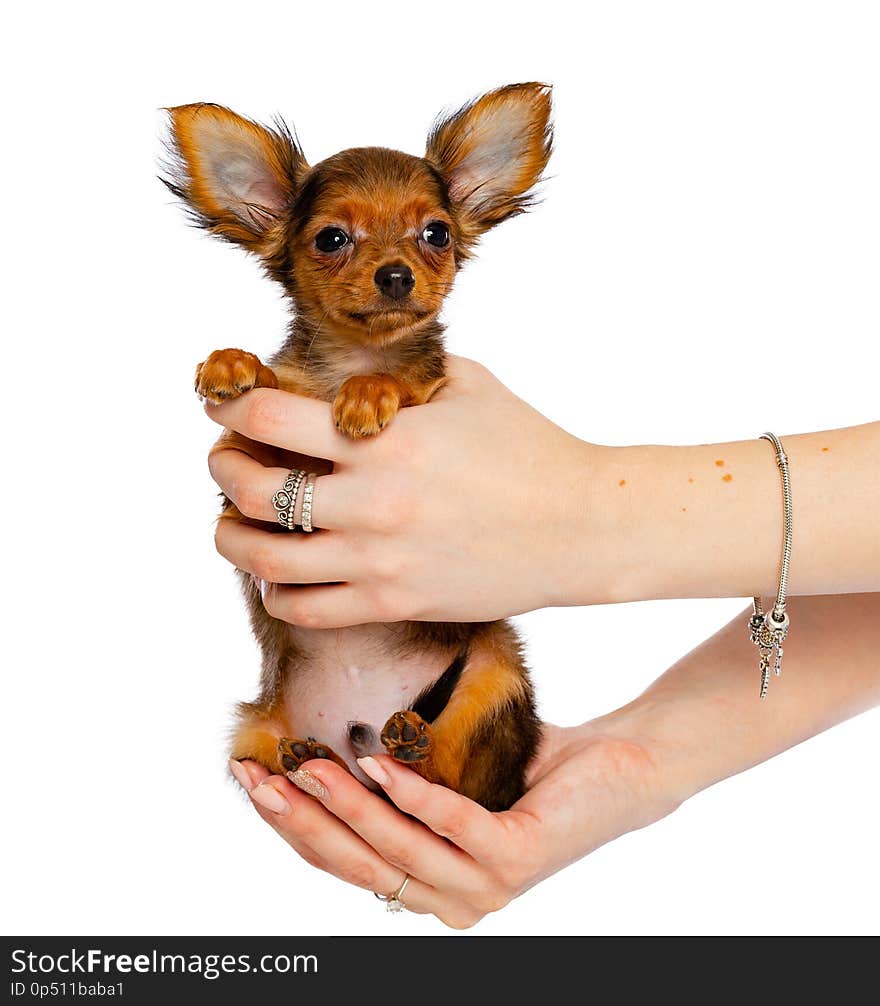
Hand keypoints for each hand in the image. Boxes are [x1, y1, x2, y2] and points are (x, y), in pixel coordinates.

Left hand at [205, 356, 605, 626]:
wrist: (581, 527)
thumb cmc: (530, 449)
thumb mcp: (469, 384)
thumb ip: (405, 373)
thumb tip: (359, 361)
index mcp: (387, 439)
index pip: (268, 418)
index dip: (229, 405)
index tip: (223, 401)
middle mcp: (372, 503)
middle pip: (250, 491)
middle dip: (222, 468)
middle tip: (224, 459)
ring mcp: (379, 561)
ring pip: (264, 561)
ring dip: (229, 538)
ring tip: (229, 526)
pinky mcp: (393, 603)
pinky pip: (305, 610)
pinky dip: (275, 592)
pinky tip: (279, 575)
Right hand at [228, 717, 679, 929]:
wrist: (621, 766)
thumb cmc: (531, 767)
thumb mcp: (450, 776)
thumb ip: (398, 780)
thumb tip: (326, 735)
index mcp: (428, 887)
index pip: (344, 864)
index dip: (292, 826)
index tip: (251, 780)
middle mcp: (451, 900)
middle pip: (357, 865)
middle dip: (300, 820)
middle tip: (257, 775)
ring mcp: (485, 885)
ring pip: (396, 848)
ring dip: (345, 802)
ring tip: (308, 760)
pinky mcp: (516, 858)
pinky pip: (449, 824)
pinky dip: (409, 792)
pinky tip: (376, 758)